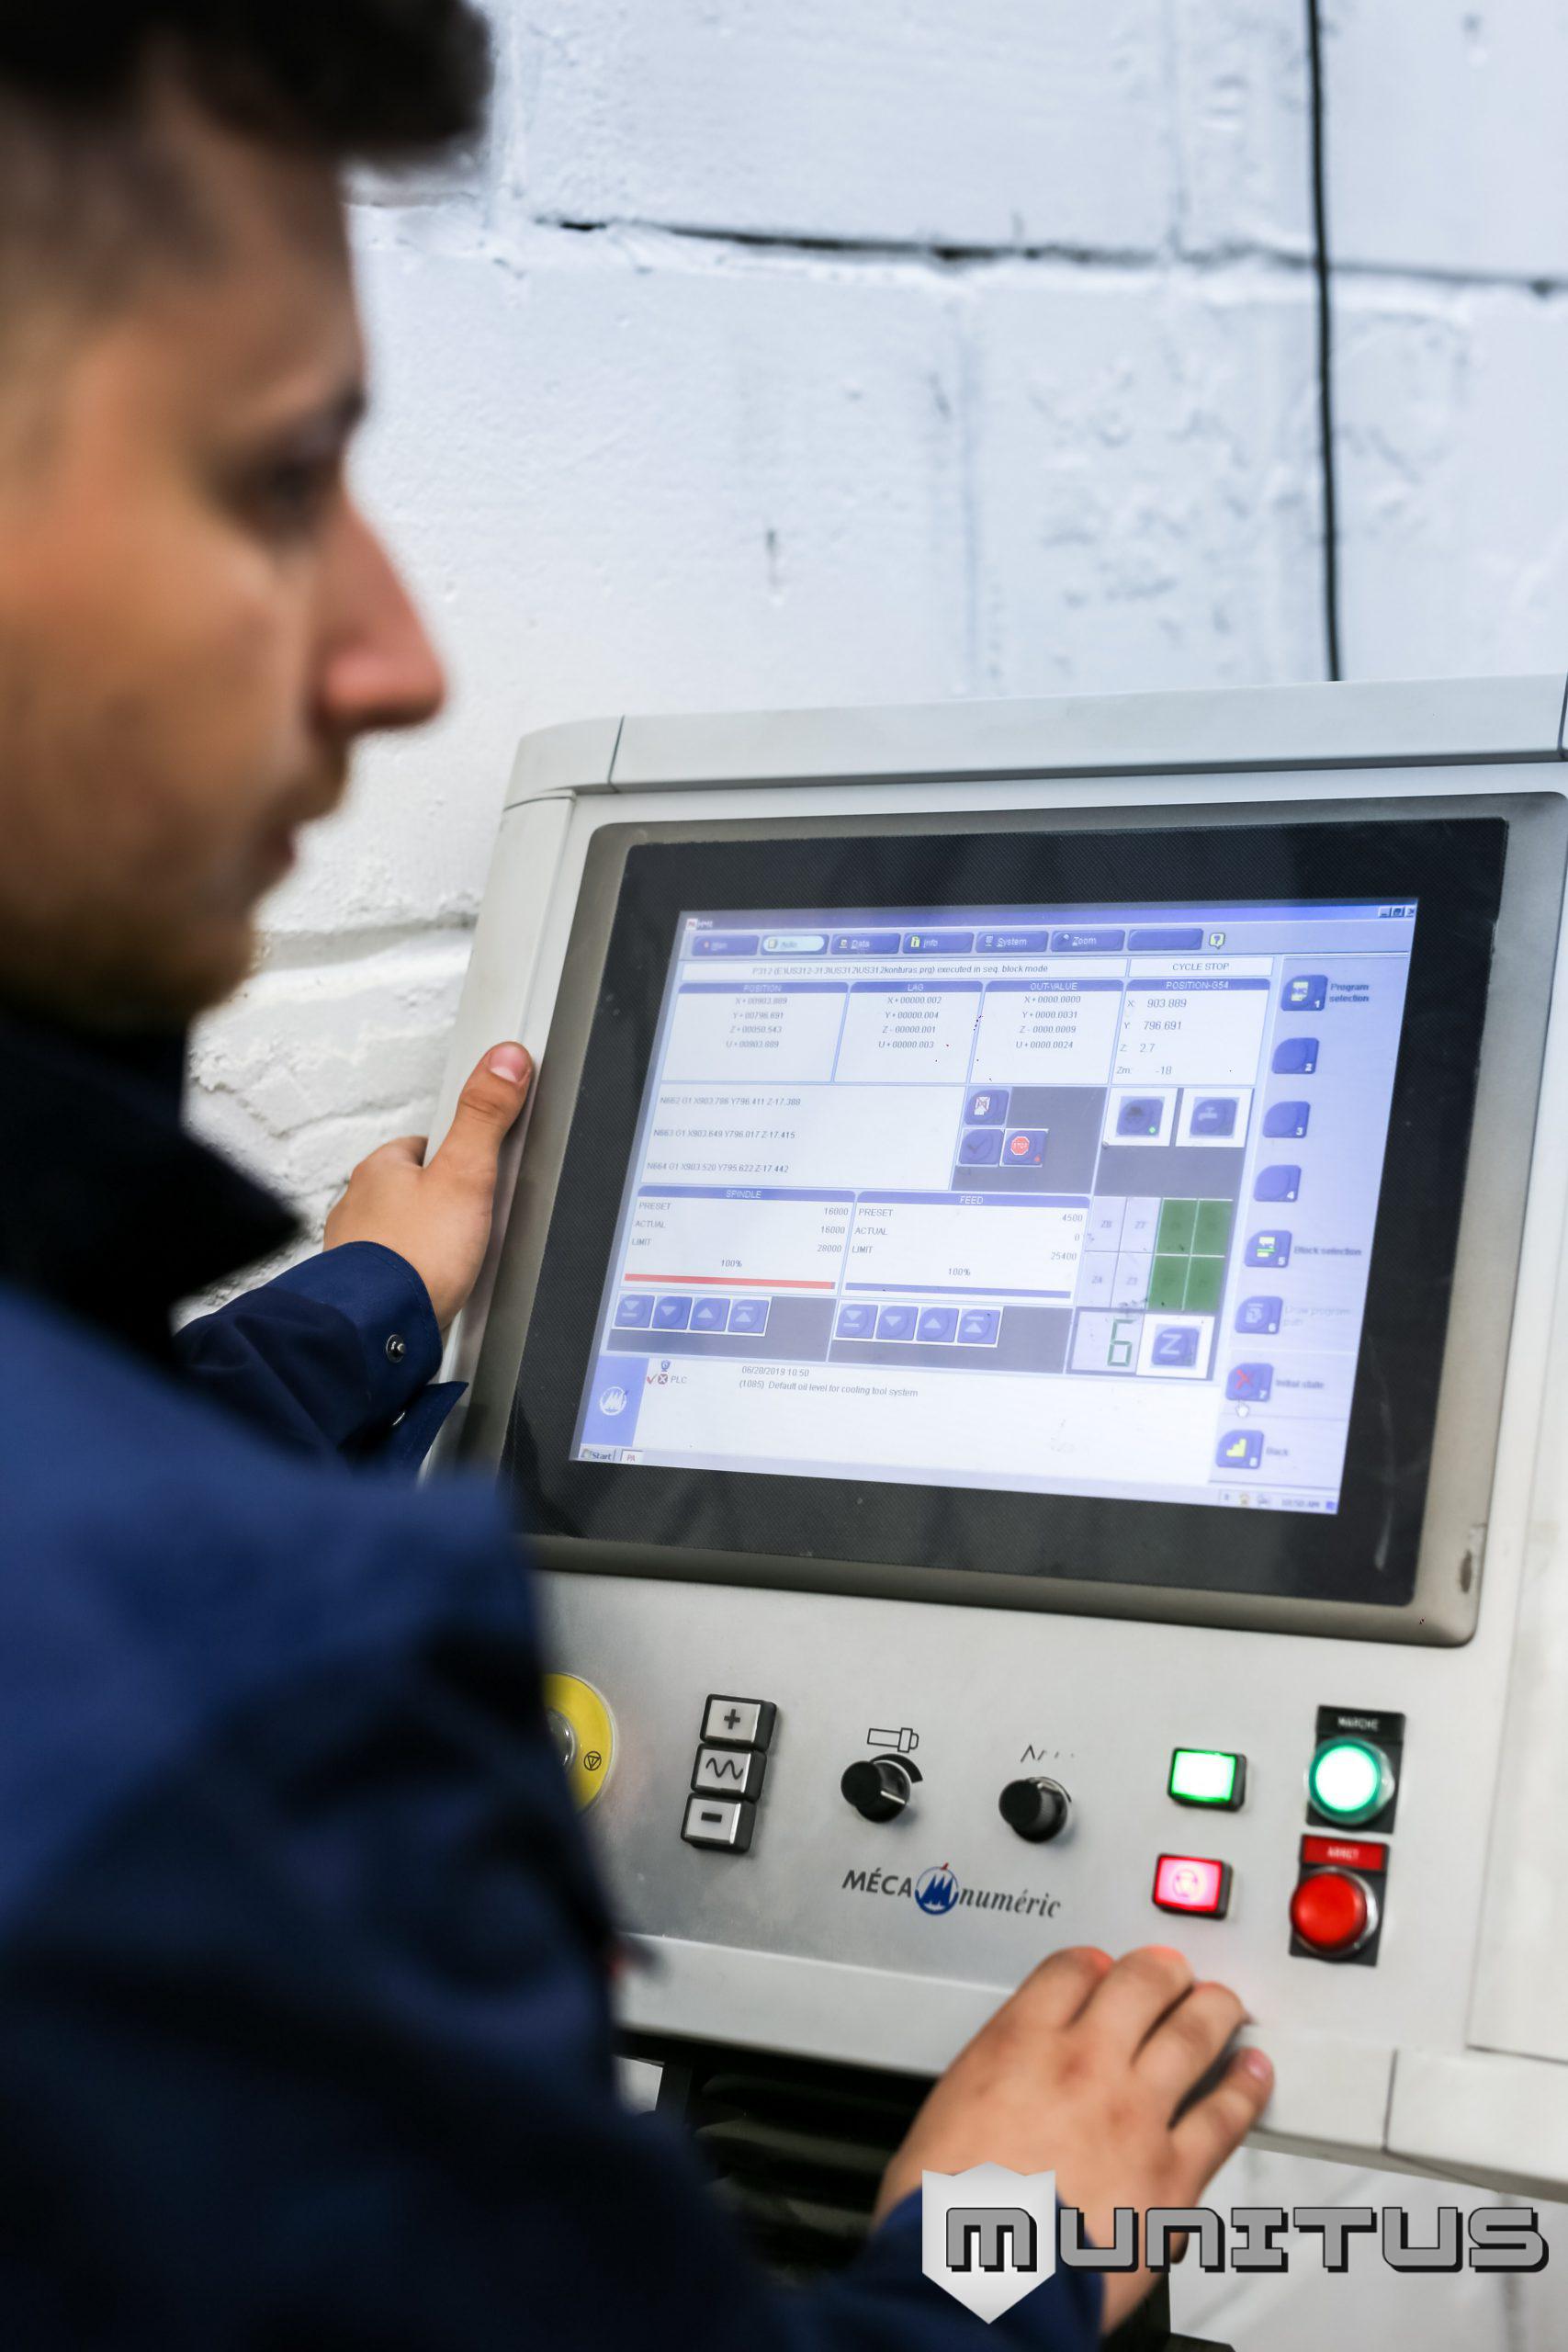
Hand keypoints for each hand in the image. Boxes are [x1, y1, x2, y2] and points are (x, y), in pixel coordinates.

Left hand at [323, 1042, 532, 1329]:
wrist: (381, 1329)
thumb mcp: (465, 1175)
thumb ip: (486, 1116)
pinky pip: (391, 1272)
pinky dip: (410, 1276)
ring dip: (420, 1242)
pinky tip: (434, 1287)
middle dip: (434, 1201)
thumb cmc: (413, 1257)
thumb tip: (504, 1059)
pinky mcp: (363, 1289)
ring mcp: (355, 1249)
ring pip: (395, 1233)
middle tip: (468, 1215)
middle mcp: (358, 1206)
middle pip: (405, 1190)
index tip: (468, 1163)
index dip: (450, 1154)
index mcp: (380, 1171)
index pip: (418, 1145)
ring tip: (454, 1256)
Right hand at [874, 1945, 1271, 2333]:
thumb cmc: (949, 2217)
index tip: (1101, 1967)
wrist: (984, 2285)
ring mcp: (1136, 2113)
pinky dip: (1245, 2087)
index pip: (1071, 1969)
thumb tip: (1009, 2078)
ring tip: (1221, 2002)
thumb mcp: (945, 2113)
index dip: (1092, 1962)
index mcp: (1019, 2044)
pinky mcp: (1173, 2173)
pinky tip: (1254, 2072)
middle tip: (1170, 1971)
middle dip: (1160, 1971)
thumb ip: (992, 2076)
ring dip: (1212, 2010)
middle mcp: (1083, 2063)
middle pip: (1140, 1984)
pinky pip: (1224, 2116)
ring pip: (1192, 2035)